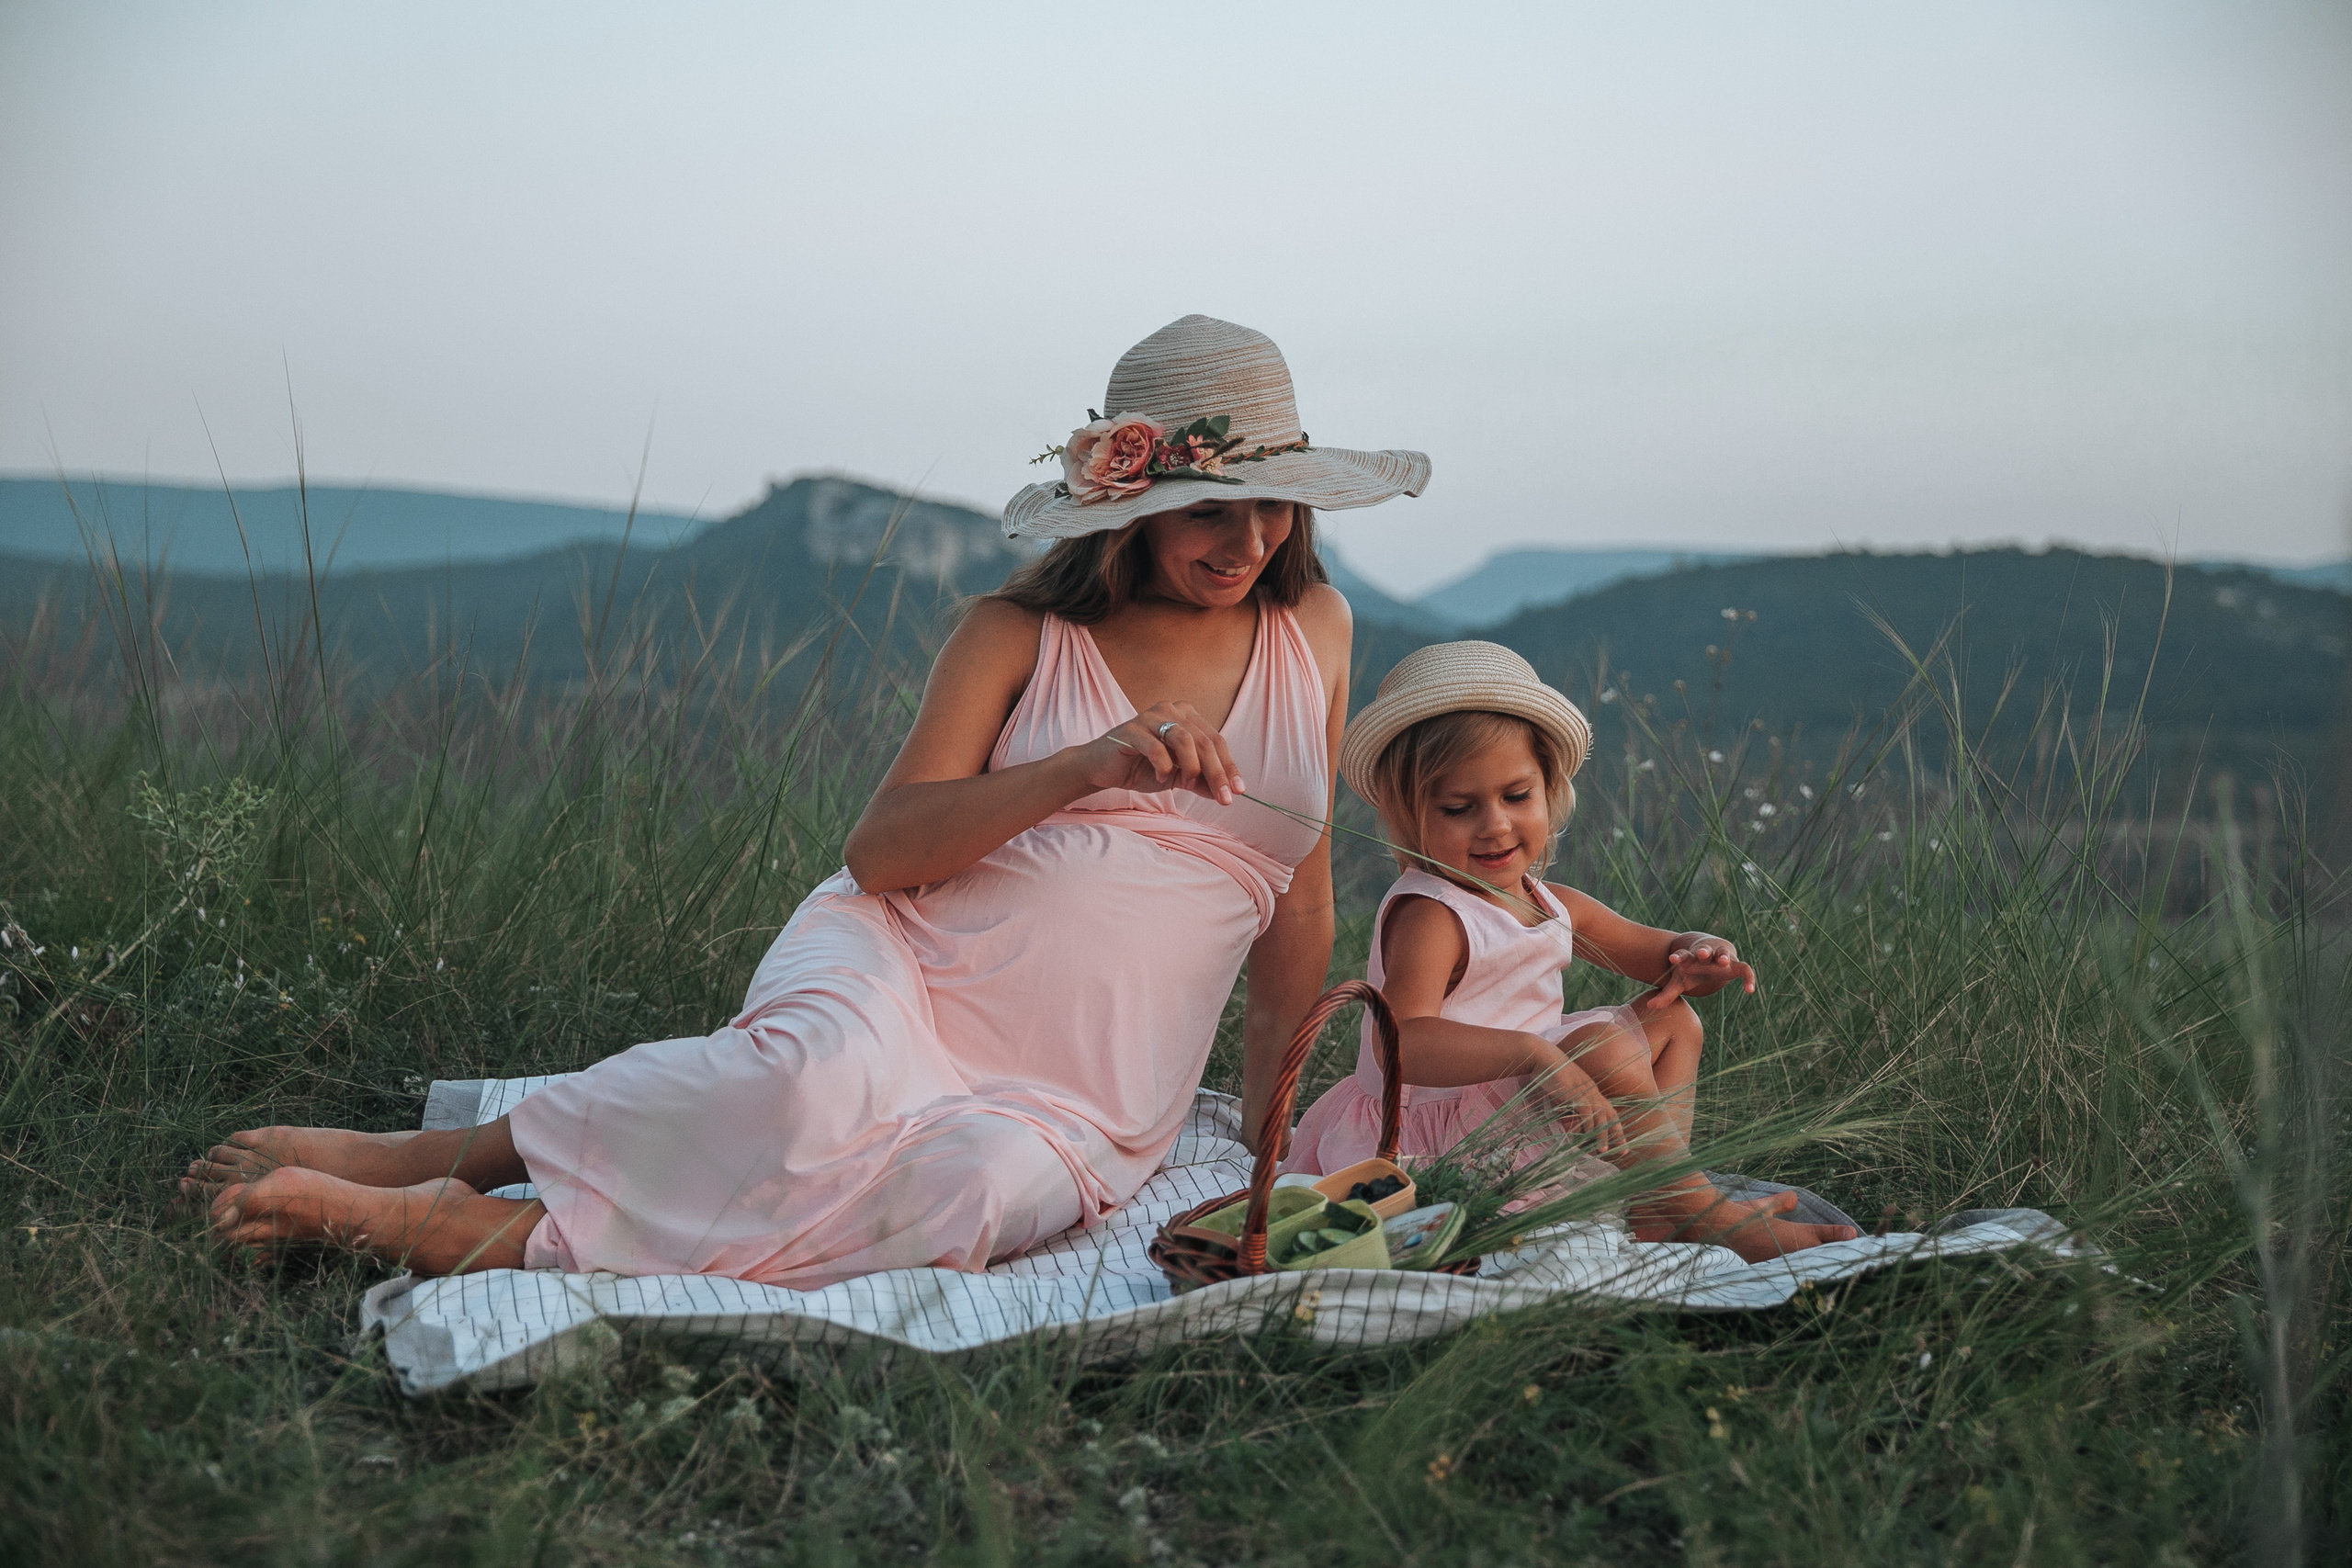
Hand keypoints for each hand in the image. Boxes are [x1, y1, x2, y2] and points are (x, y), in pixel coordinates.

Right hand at [1073, 700, 1243, 804]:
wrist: (1103, 769)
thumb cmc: (1142, 768)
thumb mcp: (1178, 777)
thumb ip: (1202, 782)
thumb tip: (1228, 794)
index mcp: (1186, 715)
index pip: (1216, 740)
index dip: (1229, 766)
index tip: (1238, 791)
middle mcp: (1171, 709)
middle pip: (1204, 741)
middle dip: (1217, 772)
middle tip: (1224, 798)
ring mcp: (1150, 716)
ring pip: (1185, 740)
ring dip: (1191, 767)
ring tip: (1186, 784)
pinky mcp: (1131, 730)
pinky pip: (1157, 748)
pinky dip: (1164, 767)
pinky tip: (1162, 777)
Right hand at [1532, 1058, 1626, 1158]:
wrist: (1542, 1057)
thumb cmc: (1549, 1074)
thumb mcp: (1562, 1092)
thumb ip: (1569, 1106)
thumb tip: (1570, 1122)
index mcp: (1591, 1090)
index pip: (1609, 1110)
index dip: (1615, 1126)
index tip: (1619, 1141)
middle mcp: (1592, 1091)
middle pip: (1611, 1114)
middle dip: (1617, 1133)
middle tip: (1622, 1151)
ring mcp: (1585, 1091)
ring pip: (1600, 1116)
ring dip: (1602, 1135)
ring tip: (1603, 1151)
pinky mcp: (1575, 1092)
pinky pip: (1586, 1112)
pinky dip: (1587, 1125)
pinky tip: (1585, 1136)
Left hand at [1643, 933, 1756, 1008]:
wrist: (1710, 955)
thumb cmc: (1692, 969)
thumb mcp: (1680, 981)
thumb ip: (1667, 994)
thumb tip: (1649, 1007)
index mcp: (1690, 958)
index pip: (1683, 955)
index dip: (1678, 956)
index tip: (1672, 959)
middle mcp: (1706, 955)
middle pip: (1704, 950)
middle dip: (1703, 951)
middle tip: (1702, 954)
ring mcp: (1721, 958)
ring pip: (1723, 954)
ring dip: (1723, 956)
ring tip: (1724, 961)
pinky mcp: (1736, 965)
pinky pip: (1745, 970)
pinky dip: (1748, 978)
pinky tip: (1750, 991)